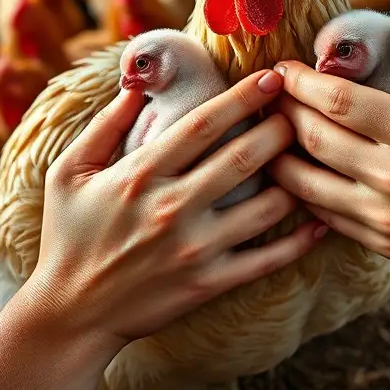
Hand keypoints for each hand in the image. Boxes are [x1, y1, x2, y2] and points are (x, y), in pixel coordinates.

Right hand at [27, 69, 326, 354]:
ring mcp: (195, 248)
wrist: (71, 313)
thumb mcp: (69, 171)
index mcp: (141, 174)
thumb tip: (137, 84)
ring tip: (313, 158)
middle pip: (244, 158)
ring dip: (296, 179)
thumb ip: (104, 125)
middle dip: (281, 128)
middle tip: (303, 110)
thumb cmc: (69, 235)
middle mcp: (172, 208)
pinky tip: (320, 221)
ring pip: (265, 207)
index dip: (244, 96)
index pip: (204, 124)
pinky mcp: (209, 283)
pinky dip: (300, 241)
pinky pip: (267, 260)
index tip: (272, 77)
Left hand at [269, 24, 389, 301]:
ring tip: (269, 131)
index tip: (285, 65)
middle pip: (311, 134)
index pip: (338, 99)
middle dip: (283, 108)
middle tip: (271, 90)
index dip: (302, 79)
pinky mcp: (383, 243)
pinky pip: (324, 214)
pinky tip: (296, 175)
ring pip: (305, 181)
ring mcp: (384, 215)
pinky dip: (301, 192)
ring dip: (279, 153)